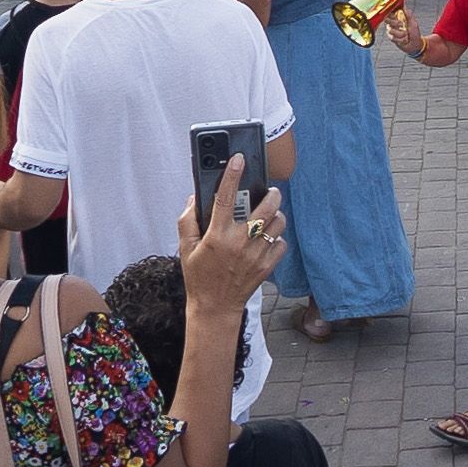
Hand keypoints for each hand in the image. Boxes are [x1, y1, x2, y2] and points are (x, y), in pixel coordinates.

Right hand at [177, 161, 287, 314]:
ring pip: (278, 223)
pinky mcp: (267, 266)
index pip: (226, 197)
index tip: (238, 159)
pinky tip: (267, 238)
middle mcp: (239, 242)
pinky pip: (281, 243)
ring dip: (276, 215)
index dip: (232, 175)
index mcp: (217, 235)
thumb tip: (194, 199)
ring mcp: (256, 255)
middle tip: (269, 191)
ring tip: (268, 215)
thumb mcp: (186, 248)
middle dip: (272, 193)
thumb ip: (187, 220)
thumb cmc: (199, 276)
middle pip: (266, 207)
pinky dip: (277, 238)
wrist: (215, 307)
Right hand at [385, 5, 420, 55]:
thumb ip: (408, 15)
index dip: (391, 12)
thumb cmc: (415, 33)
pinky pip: (392, 37)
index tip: (395, 15)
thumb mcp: (413, 23)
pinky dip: (400, 40)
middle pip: (386, 20)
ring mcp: (392, 30)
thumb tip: (404, 6)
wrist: (415, 45)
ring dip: (400, 33)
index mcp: (399, 17)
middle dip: (394, 23)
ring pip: (390, 30)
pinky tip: (404, 40)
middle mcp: (393, 23)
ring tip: (406, 35)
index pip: (390, 12)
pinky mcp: (392, 37)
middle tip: (401, 25)